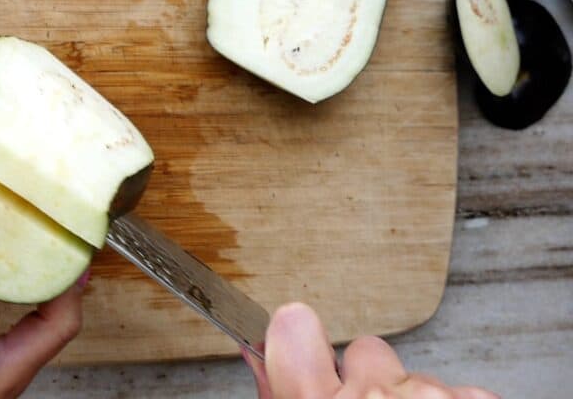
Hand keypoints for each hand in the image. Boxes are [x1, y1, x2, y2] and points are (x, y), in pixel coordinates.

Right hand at [242, 303, 498, 398]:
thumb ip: (277, 392)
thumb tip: (254, 350)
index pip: (292, 325)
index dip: (299, 337)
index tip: (301, 344)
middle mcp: (372, 394)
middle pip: (365, 352)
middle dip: (370, 382)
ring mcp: (428, 395)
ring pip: (416, 376)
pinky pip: (462, 391)